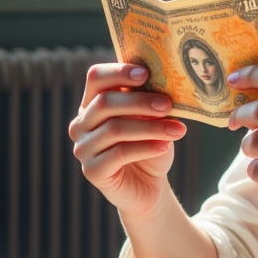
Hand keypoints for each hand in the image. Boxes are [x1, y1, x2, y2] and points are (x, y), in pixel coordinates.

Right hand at [68, 63, 186, 217]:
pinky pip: (119, 154)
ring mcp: (83, 148)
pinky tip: (165, 146)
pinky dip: (146, 147)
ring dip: (150, 127)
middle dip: (140, 102)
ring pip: (115, 129)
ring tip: (177, 129)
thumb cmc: (149, 145)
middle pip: (105, 102)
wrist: (149, 185)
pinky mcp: (92, 171)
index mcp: (92, 103)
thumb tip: (166, 80)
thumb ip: (150, 100)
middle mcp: (81, 124)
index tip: (145, 73)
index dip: (118, 72)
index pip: (96, 78)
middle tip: (168, 104)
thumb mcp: (151, 119)